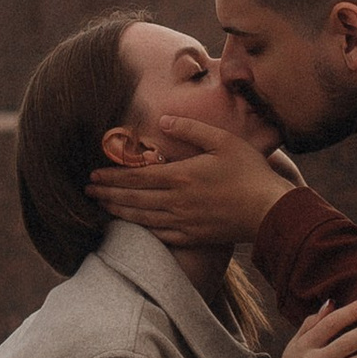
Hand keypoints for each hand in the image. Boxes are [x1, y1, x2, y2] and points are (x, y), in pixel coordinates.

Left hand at [89, 112, 295, 248]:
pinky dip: (140, 231)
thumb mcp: (222, 141)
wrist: (269, 211)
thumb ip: (190, 129)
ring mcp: (183, 222)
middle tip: (87, 191)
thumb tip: (163, 120)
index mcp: (180, 176)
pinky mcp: (192, 237)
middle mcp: (176, 201)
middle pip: (133, 198)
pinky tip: (132, 228)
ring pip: (141, 218)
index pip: (136, 177)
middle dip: (107, 194)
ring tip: (100, 207)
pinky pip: (159, 235)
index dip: (113, 177)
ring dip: (118, 212)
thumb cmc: (249, 172)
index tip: (94, 174)